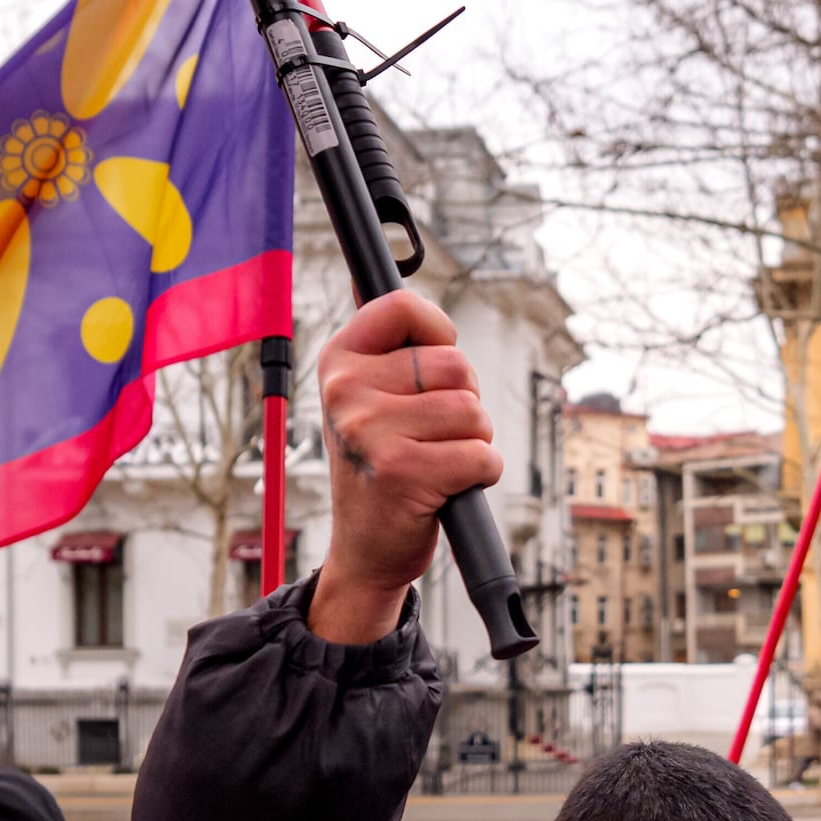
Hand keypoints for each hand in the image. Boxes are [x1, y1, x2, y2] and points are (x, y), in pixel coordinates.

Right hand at [310, 291, 503, 644]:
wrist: (365, 549)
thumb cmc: (381, 466)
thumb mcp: (366, 399)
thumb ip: (385, 347)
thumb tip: (374, 271)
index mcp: (338, 363)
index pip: (403, 306)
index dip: (439, 331)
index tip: (436, 362)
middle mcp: (346, 392)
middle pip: (456, 366)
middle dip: (466, 402)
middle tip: (437, 433)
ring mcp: (371, 433)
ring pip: (473, 413)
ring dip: (474, 442)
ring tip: (440, 462)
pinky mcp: (404, 474)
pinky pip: (481, 456)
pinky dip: (482, 474)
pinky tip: (450, 487)